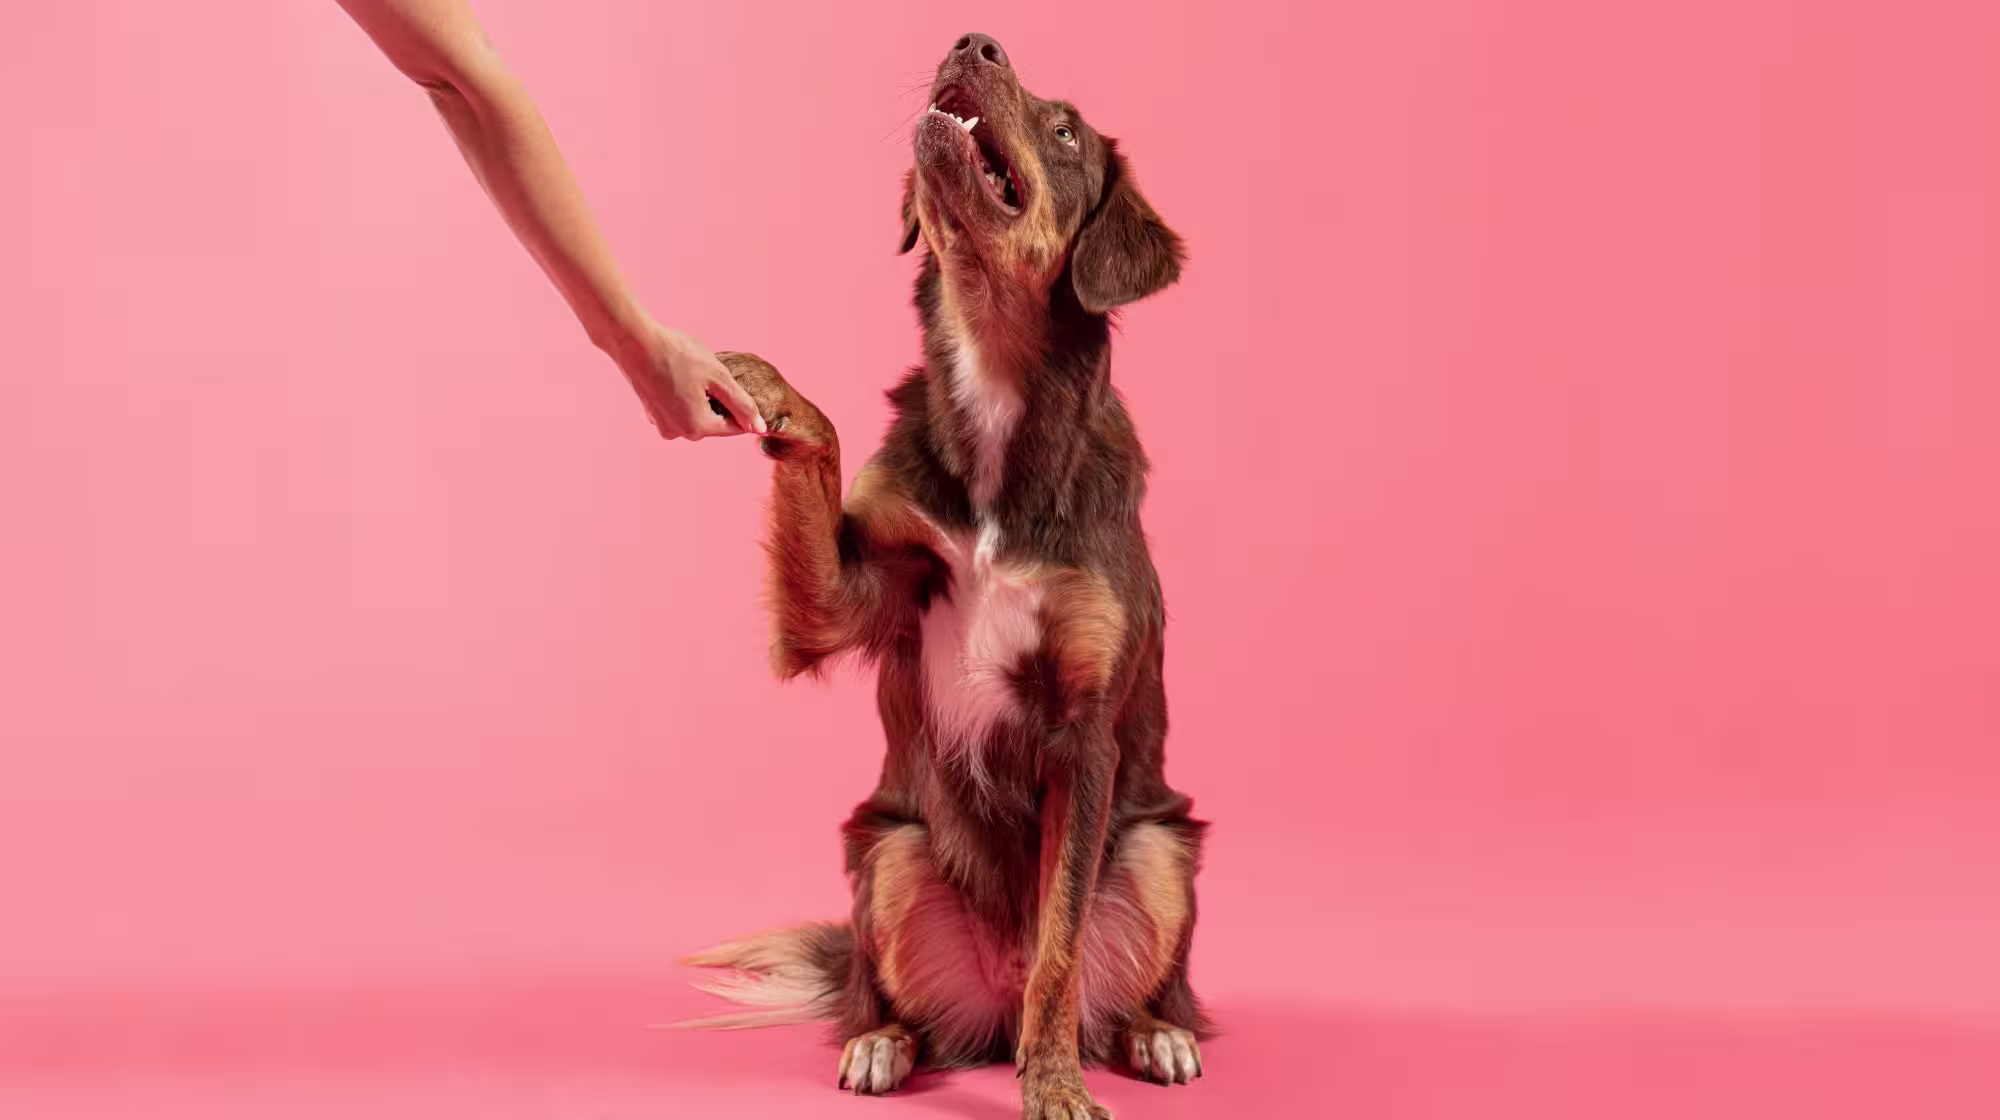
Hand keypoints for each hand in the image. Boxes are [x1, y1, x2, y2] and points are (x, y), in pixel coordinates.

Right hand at [612, 318, 765, 439]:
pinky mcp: (652, 413)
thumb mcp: (719, 377)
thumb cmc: (677, 355)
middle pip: (714, 420)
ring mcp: (662, 424)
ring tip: (691, 372)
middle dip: (718, 399)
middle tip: (708, 372)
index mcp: (697, 428)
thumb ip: (743, 405)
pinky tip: (679, 374)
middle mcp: (678, 433)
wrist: (634, 342)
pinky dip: (685, 394)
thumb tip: (760, 428)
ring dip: (702, 396)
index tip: (733, 382)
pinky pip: (679, 408)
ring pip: (696, 413)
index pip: (734, 426)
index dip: (741, 405)